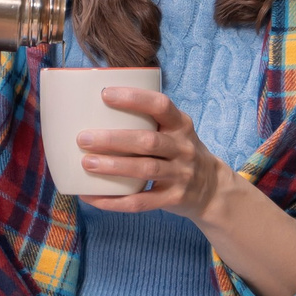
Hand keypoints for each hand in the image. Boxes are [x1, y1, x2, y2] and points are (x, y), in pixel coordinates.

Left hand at [74, 86, 230, 218]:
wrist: (213, 189)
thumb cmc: (180, 152)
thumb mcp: (176, 131)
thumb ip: (148, 120)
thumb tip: (94, 109)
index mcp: (181, 125)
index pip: (161, 105)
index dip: (134, 98)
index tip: (105, 94)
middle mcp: (183, 148)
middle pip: (148, 141)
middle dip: (113, 139)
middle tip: (83, 138)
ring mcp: (181, 175)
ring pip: (145, 169)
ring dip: (113, 167)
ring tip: (86, 163)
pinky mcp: (174, 199)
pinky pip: (141, 202)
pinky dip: (114, 201)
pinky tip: (91, 197)